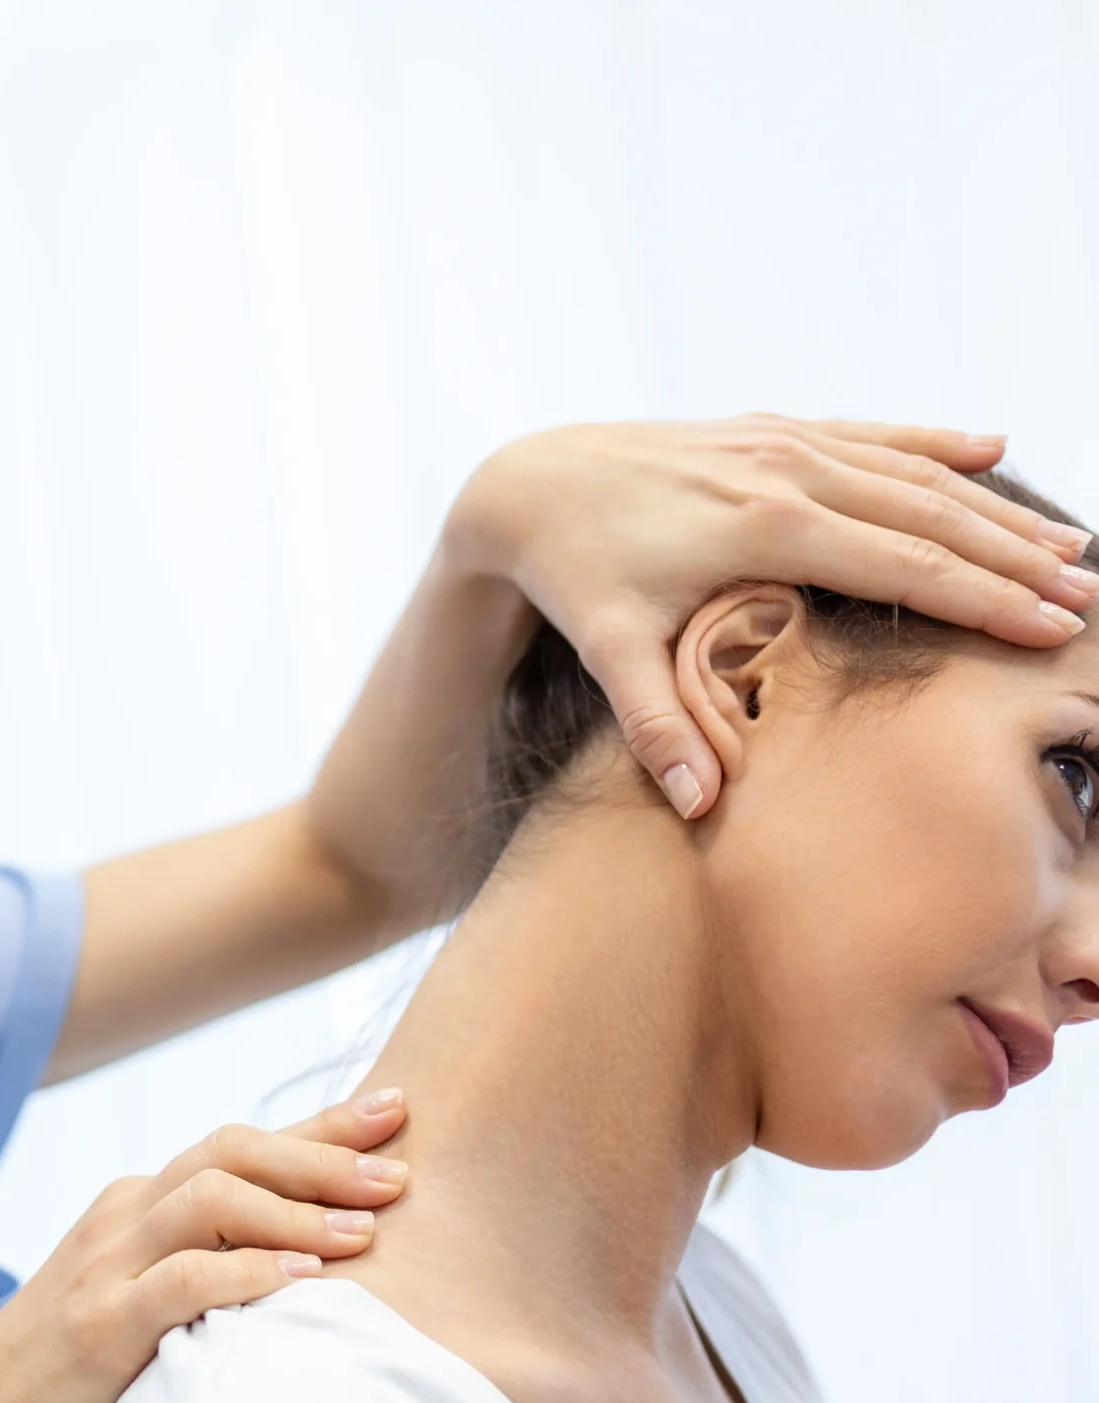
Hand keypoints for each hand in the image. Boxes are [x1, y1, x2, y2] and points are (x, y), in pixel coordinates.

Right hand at [0, 1091, 409, 1402]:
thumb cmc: (78, 1377)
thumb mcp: (143, 1300)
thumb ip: (205, 1269)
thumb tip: (315, 1265)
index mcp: (136, 1205)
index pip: (239, 1144)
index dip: (321, 1127)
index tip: (395, 1112)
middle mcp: (122, 1217)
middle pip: (230, 1151)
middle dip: (322, 1154)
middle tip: (398, 1172)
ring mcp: (106, 1265)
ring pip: (209, 1199)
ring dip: (295, 1208)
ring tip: (366, 1230)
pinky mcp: (101, 1324)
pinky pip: (184, 1278)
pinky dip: (249, 1270)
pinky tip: (305, 1276)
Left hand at [442, 416, 1097, 818]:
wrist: (528, 484)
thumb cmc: (574, 574)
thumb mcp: (609, 651)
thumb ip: (659, 726)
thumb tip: (700, 806)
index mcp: (766, 528)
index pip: (905, 567)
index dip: (986, 598)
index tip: (1054, 628)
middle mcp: (788, 471)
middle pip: (931, 517)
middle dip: (1015, 558)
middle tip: (1088, 598)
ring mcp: (782, 442)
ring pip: (913, 472)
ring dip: (992, 506)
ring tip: (1065, 545)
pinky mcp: (768, 428)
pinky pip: (869, 433)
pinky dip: (932, 441)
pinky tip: (991, 446)